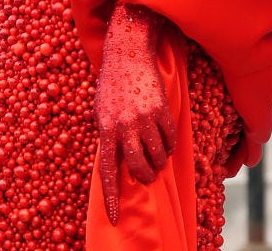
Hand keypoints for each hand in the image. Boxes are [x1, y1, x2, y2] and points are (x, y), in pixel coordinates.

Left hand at [94, 3, 176, 225]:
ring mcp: (144, 118)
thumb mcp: (101, 111)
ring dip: (159, 161)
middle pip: (138, 168)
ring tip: (156, 154)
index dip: (112, 197)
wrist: (129, 53)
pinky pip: (170, 139)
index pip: (108, 171)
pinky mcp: (161, 110)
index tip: (115, 218)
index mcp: (106, 128)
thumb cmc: (112, 85)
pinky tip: (164, 139)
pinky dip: (169, 145)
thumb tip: (116, 164)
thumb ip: (108, 137)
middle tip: (147, 174)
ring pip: (158, 156)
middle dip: (145, 177)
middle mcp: (125, 125)